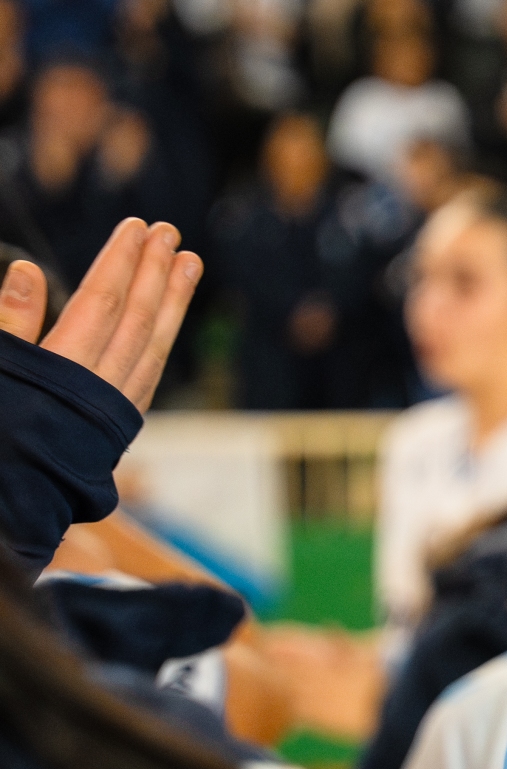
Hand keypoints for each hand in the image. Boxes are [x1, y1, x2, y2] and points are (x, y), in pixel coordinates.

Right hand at [0, 217, 202, 410]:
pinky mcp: (121, 423)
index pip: (102, 303)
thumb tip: (24, 270)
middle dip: (154, 273)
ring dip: (172, 301)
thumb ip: (10, 322)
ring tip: (188, 262)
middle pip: (137, 318)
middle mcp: (99, 387)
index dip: (121, 263)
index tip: (138, 228)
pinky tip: (169, 316)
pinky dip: (162, 338)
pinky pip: (151, 371)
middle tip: (171, 233)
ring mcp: (116, 406)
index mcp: (63, 370)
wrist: (11, 501)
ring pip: (154, 344)